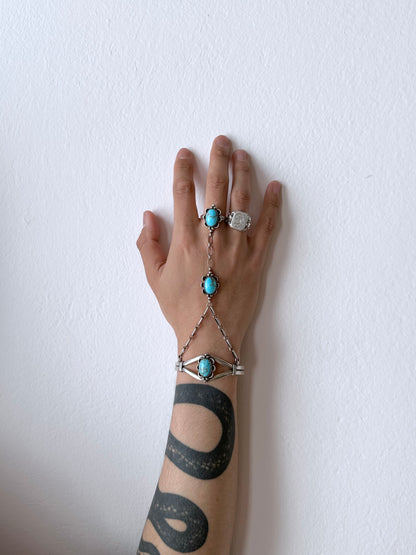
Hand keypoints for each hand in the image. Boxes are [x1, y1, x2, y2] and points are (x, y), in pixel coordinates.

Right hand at [137, 135, 281, 360]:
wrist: (210, 335)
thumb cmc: (180, 309)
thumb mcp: (155, 279)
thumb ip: (148, 245)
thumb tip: (148, 216)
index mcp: (185, 239)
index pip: (184, 193)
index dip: (184, 169)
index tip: (186, 154)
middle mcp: (212, 237)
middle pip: (217, 188)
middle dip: (219, 160)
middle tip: (222, 141)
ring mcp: (237, 246)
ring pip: (242, 201)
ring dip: (243, 174)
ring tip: (243, 155)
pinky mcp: (257, 259)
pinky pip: (267, 227)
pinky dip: (273, 206)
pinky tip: (275, 187)